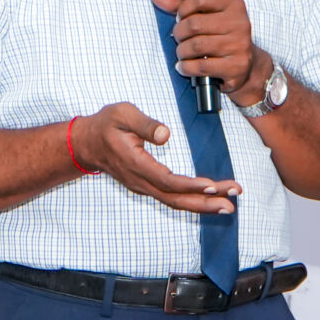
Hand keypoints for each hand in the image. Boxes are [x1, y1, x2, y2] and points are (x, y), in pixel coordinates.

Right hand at [73, 103, 239, 216]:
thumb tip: (164, 134)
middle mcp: (140, 181)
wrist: (87, 144)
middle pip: (175, 198)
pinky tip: (209, 200)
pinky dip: (192, 202)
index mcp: (135, 163)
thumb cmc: (106, 125)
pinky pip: (171, 198)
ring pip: (175, 202)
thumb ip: (144, 124)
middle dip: (205, 202)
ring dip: (202, 206)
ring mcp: (143, 187)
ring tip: (228, 206)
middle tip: (232, 203)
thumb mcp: (122, 114)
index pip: (166, 180)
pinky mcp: (147, 187)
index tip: (211, 185)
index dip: (189, 185)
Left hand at [154, 0, 269, 101]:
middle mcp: (240, 23)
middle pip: (194, 24)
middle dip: (179, 33)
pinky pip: (201, 66)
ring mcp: (240, 46)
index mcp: (234, 4)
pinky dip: (187, 67)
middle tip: (180, 38)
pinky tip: (185, 66)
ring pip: (196, 46)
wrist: (246, 66)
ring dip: (182, 52)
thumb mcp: (204, 15)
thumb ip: (179, 3)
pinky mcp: (236, 67)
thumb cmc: (220, 36)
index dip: (183, 9)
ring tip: (182, 53)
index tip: (181, 18)